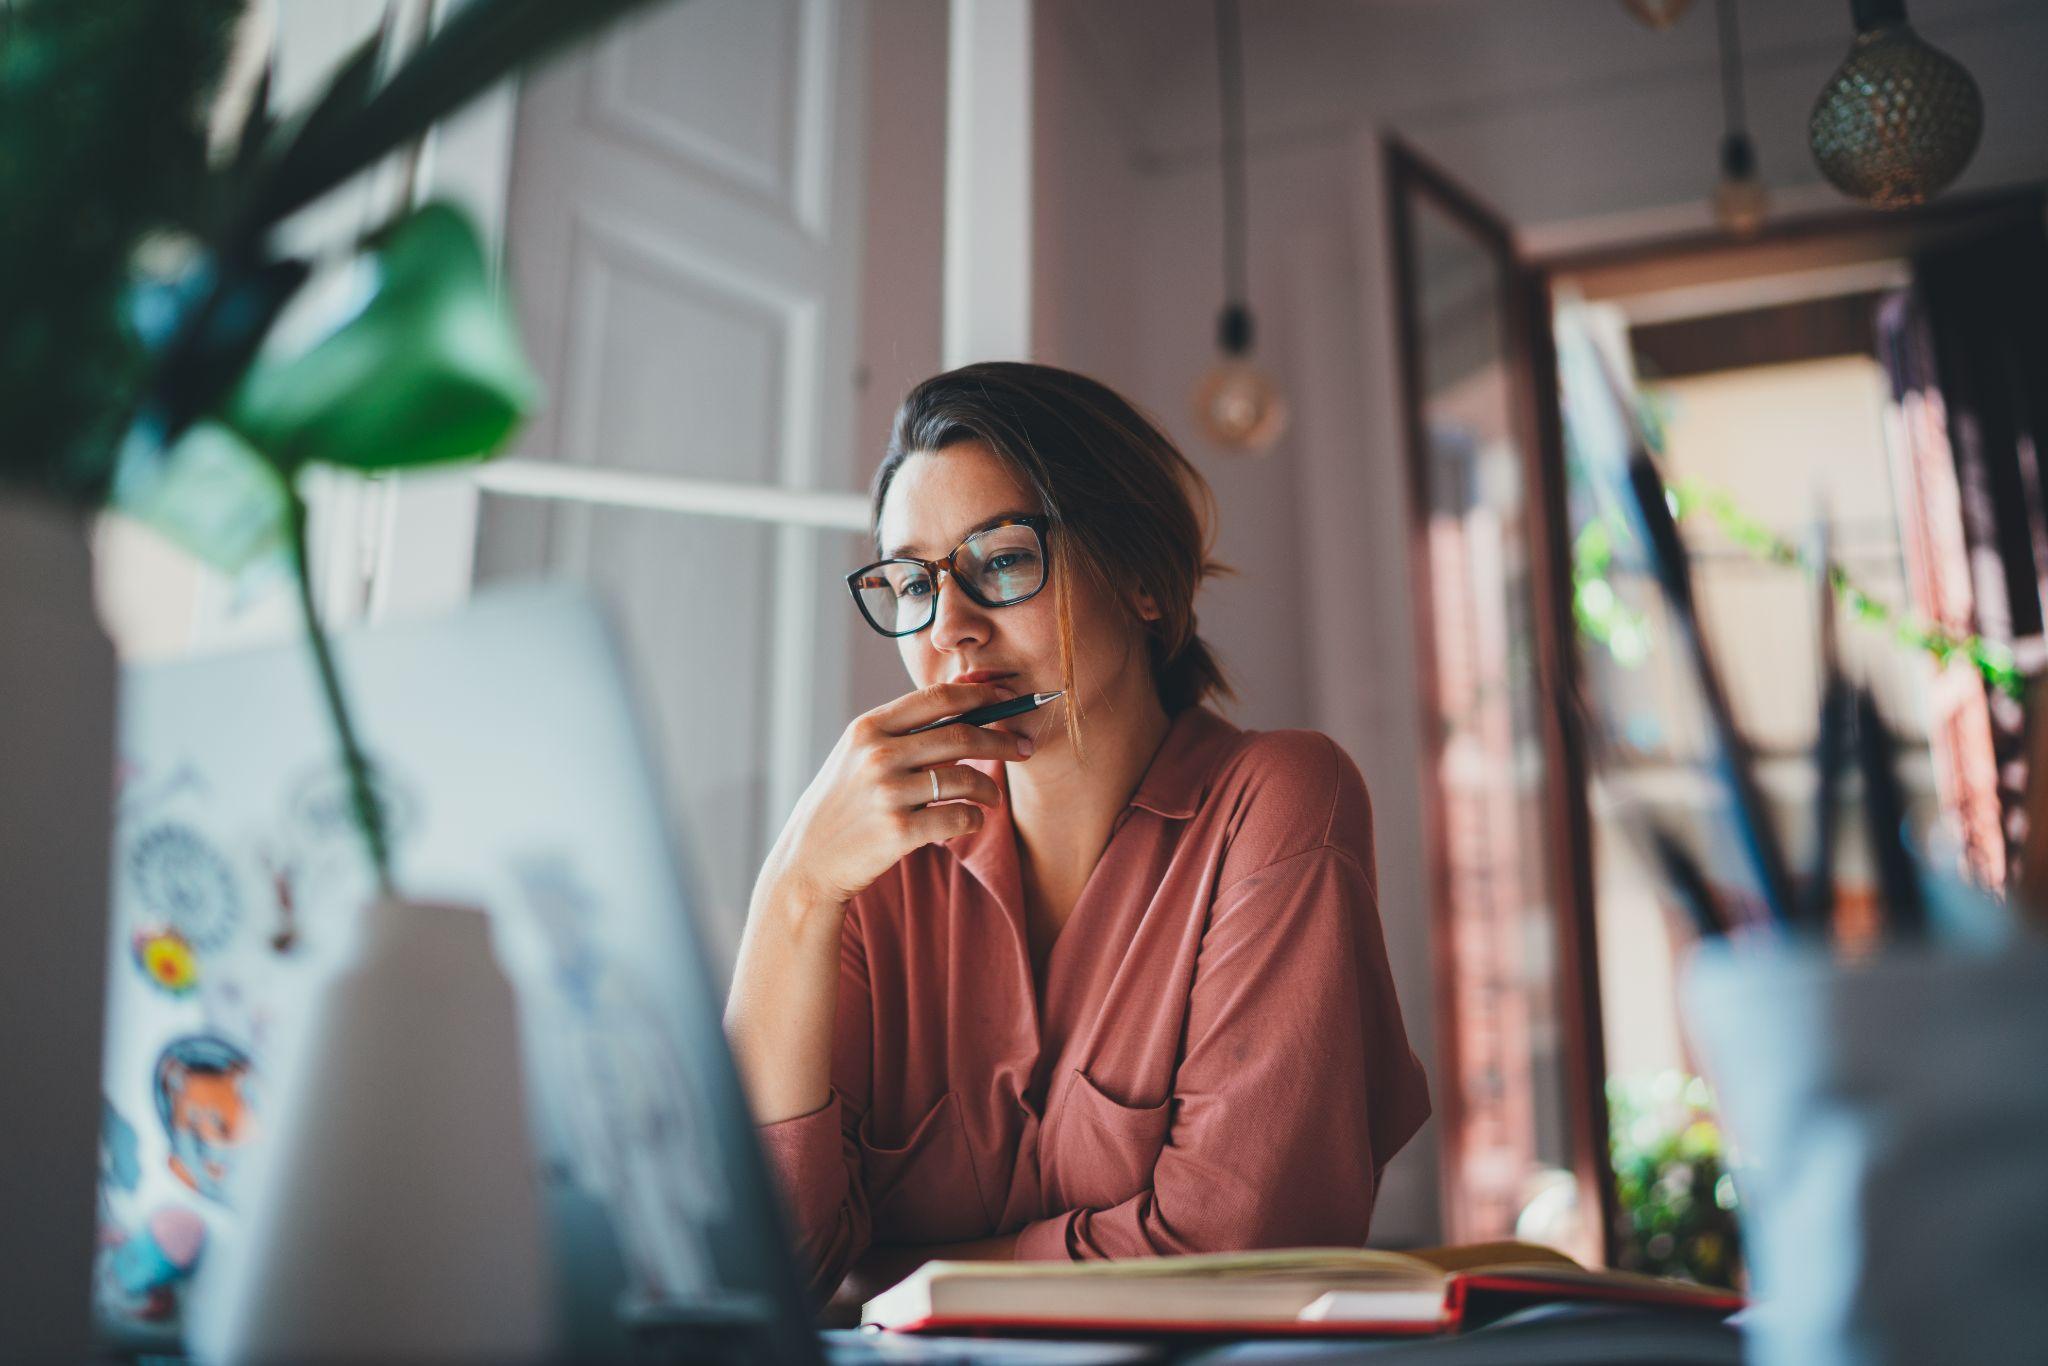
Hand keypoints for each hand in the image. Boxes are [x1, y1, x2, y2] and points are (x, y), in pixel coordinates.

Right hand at [762, 682, 1033, 906]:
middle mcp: (877, 754)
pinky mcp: (898, 831)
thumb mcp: (858, 755)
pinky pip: (959, 818)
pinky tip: (971, 820)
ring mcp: (888, 793)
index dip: (981, 694)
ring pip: (966, 779)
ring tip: (993, 796)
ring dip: (990, 788)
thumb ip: (902, 730)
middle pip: (961, 735)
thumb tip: (964, 698)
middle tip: (1024, 747)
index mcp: (868, 728)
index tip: (1008, 697)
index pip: (937, 698)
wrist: (808, 861)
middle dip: (1002, 740)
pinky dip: (974, 819)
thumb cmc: (843, 804)